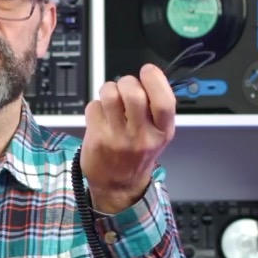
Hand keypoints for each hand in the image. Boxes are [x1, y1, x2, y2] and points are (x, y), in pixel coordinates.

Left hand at [80, 64, 176, 213]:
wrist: (118, 186)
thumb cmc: (138, 155)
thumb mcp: (158, 135)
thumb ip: (156, 108)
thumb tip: (147, 77)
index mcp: (162, 132)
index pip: (164, 101)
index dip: (155, 79)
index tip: (147, 72)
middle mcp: (141, 136)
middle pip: (134, 93)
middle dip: (127, 81)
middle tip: (125, 87)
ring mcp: (118, 139)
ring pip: (110, 95)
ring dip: (109, 89)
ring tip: (111, 99)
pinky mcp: (97, 140)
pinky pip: (94, 107)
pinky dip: (95, 106)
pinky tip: (101, 117)